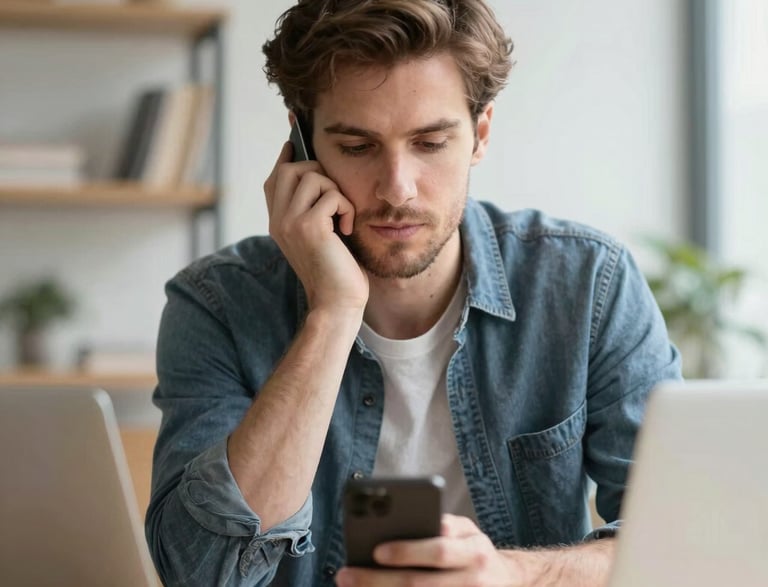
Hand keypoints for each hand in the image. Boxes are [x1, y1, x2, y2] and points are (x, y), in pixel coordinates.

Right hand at [264, 142, 368, 313]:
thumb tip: (318, 174)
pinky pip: (333, 196)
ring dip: (336, 192)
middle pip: (291, 168)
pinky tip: (347, 231)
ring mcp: (289, 223)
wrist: (337, 304)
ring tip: (341, 219)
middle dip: (319, 173)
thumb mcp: (320, 235)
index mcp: (277, 221)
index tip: (294, 134)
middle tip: (335, 199)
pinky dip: (347, 209)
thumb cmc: (336, 271)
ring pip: (313, 177)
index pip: (276, 177)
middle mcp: (278, 220)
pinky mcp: (309, 227)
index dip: (287, 155)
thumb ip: (313, 208)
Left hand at [335, 514, 525, 586]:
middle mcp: (473, 579)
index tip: (376, 551)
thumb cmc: (474, 550)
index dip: (408, 552)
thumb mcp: (467, 531)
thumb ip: (443, 526)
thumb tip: (404, 522)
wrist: (507, 582)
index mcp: (474, 551)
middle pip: (420, 584)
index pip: (439, 551)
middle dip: (379, 580)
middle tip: (347, 575)